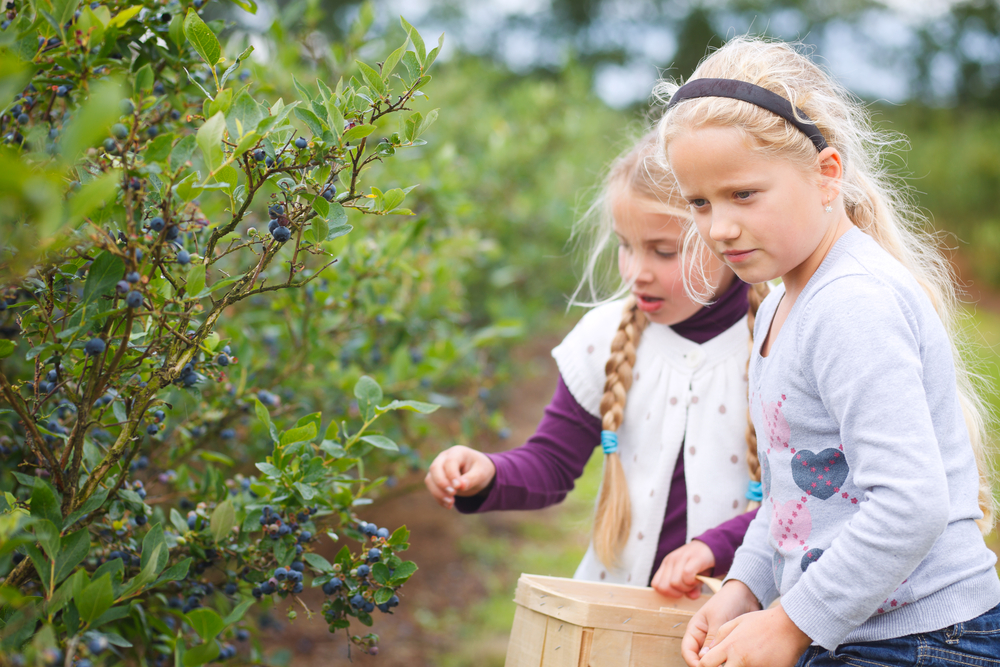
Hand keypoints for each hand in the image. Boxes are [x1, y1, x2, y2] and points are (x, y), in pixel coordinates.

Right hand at [424, 445, 495, 508]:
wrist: (477, 473)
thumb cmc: (480, 469)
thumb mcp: (481, 473)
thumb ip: (472, 478)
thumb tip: (460, 486)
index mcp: (458, 452)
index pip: (450, 462)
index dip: (452, 475)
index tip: (458, 487)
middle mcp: (444, 457)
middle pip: (435, 468)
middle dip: (442, 483)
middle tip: (453, 494)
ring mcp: (438, 467)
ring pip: (430, 479)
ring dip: (438, 493)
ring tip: (451, 503)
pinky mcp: (435, 478)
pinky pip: (431, 487)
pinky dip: (438, 498)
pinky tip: (448, 505)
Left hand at [652, 540, 715, 598]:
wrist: (712, 546)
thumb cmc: (699, 565)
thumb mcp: (691, 578)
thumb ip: (689, 589)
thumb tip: (691, 597)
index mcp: (666, 565)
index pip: (656, 584)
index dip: (668, 593)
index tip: (680, 592)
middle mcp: (670, 560)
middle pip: (664, 587)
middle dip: (677, 593)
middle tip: (688, 588)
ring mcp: (681, 557)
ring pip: (675, 583)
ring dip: (687, 588)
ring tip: (695, 581)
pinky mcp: (694, 558)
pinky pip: (687, 575)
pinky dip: (693, 582)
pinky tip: (699, 579)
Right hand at [681, 580, 760, 666]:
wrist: (746, 594)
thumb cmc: (727, 601)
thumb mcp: (718, 618)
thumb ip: (711, 638)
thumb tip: (704, 659)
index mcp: (695, 630)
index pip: (687, 651)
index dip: (693, 662)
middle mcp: (702, 638)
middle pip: (698, 658)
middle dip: (706, 665)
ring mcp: (715, 642)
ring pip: (712, 659)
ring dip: (717, 663)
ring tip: (727, 665)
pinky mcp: (727, 644)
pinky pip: (724, 656)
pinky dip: (727, 661)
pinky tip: (734, 662)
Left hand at [696, 604, 811, 666]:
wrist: (791, 627)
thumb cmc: (763, 622)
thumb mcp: (737, 622)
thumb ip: (720, 636)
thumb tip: (708, 650)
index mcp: (730, 646)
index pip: (706, 663)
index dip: (704, 664)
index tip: (708, 663)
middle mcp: (741, 660)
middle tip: (725, 663)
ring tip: (744, 658)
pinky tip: (757, 661)